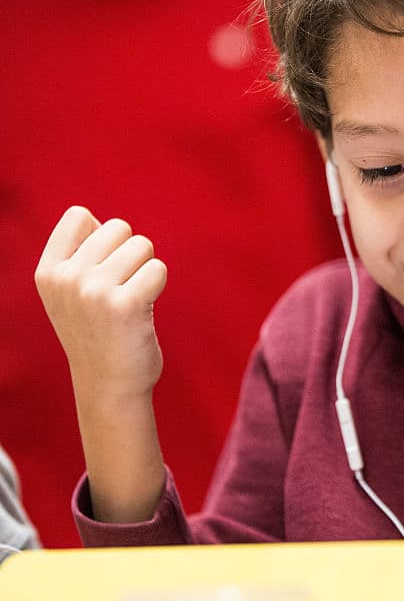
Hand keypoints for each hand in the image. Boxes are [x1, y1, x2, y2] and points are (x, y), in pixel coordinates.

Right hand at [35, 206, 168, 521]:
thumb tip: (99, 220)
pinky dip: (158, 285)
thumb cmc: (99, 332)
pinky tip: (144, 310)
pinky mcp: (125, 304)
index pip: (79, 215)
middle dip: (130, 254)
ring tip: (132, 300)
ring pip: (143, 245)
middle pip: (118, 228)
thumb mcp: (71, 293)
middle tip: (121, 291)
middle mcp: (66, 278)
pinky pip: (158, 268)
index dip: (103, 237)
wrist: (110, 384)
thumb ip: (79, 255)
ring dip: (146, 270)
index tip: (101, 270)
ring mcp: (93, 290)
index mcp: (48, 272)